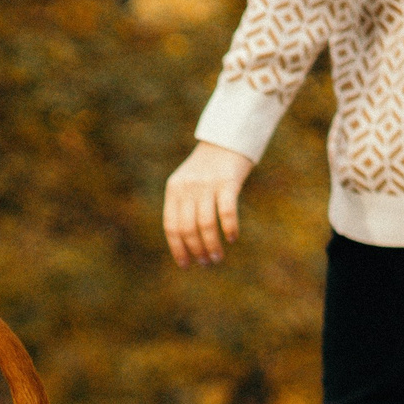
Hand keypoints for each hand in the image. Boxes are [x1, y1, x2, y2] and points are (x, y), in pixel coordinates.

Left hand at [163, 141, 255, 266]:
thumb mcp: (188, 183)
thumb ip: (184, 205)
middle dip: (196, 250)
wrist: (227, 138)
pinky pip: (226, 211)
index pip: (171, 226)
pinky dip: (229, 228)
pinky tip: (232, 238)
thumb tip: (188, 242)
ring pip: (206, 224)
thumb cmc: (208, 167)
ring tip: (218, 257)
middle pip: (188, 228)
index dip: (178, 248)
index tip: (186, 265)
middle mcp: (187, 187)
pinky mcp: (228, 182)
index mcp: (174, 189)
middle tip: (207, 263)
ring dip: (212, 245)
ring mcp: (207, 184)